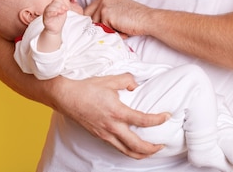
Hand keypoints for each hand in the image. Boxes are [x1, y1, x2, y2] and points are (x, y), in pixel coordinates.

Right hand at [43, 0, 68, 33]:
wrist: (55, 29)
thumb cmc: (59, 20)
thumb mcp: (63, 13)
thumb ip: (64, 9)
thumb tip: (66, 7)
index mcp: (53, 5)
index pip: (57, 0)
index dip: (62, 3)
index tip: (66, 9)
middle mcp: (49, 7)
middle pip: (54, 3)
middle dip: (60, 6)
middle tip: (64, 11)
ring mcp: (46, 12)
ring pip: (50, 7)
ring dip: (57, 9)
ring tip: (61, 12)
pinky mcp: (45, 17)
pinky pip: (48, 13)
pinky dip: (52, 13)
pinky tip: (56, 14)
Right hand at [51, 74, 168, 158]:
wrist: (66, 96)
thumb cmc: (86, 88)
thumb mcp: (110, 79)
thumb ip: (127, 80)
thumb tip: (136, 86)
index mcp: (117, 112)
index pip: (143, 120)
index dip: (158, 120)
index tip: (166, 117)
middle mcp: (112, 127)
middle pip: (137, 145)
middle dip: (152, 148)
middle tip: (162, 145)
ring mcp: (105, 134)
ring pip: (126, 151)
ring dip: (141, 154)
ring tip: (150, 150)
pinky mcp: (99, 136)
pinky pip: (116, 147)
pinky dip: (128, 149)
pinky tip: (132, 145)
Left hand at [85, 0, 151, 36]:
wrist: (147, 19)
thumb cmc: (135, 17)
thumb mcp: (117, 9)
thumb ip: (104, 12)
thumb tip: (92, 25)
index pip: (88, 11)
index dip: (93, 22)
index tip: (101, 28)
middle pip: (88, 18)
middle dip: (98, 27)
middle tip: (113, 30)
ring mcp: (103, 5)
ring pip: (95, 25)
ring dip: (105, 30)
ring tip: (120, 29)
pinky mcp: (106, 14)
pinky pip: (102, 29)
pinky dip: (112, 33)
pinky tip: (123, 31)